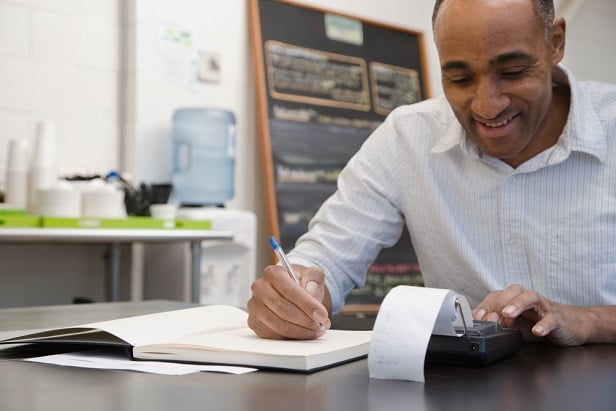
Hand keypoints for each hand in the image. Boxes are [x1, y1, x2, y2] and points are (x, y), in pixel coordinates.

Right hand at [247, 264, 330, 339]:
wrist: (292, 292)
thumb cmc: (301, 283)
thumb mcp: (312, 274)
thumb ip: (314, 278)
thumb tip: (311, 290)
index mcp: (272, 273)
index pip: (289, 291)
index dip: (307, 305)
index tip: (322, 315)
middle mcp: (259, 288)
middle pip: (284, 310)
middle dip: (306, 320)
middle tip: (321, 325)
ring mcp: (255, 307)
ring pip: (279, 325)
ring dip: (301, 331)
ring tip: (315, 330)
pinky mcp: (255, 323)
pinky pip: (274, 335)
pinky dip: (292, 337)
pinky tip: (303, 332)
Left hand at [473, 284, 592, 345]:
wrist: (573, 324)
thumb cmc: (541, 322)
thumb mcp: (518, 326)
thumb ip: (503, 326)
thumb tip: (486, 328)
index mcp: (515, 299)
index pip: (497, 297)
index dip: (485, 306)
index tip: (477, 318)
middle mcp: (528, 299)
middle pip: (512, 292)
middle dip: (499, 304)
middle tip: (491, 317)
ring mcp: (544, 307)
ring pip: (531, 298)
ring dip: (517, 304)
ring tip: (507, 314)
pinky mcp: (558, 318)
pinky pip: (551, 319)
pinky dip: (543, 324)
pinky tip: (537, 331)